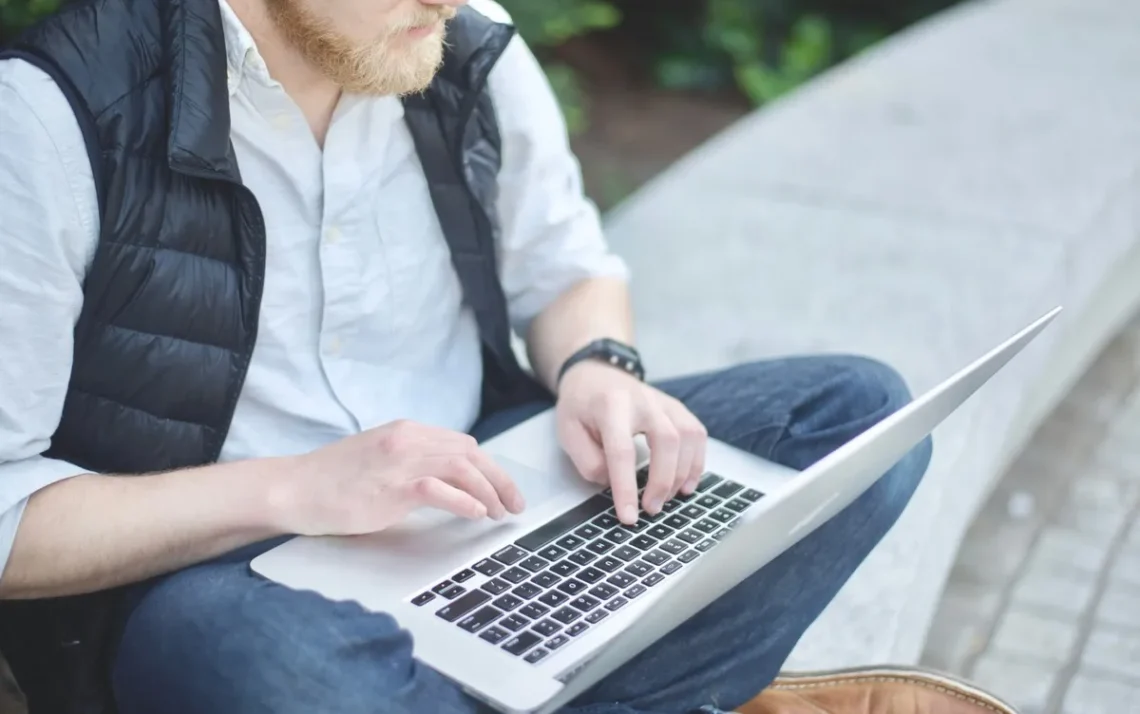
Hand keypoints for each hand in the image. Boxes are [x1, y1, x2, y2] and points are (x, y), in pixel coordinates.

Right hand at [270, 420, 525, 535]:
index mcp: (407, 431)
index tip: (505, 491)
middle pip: (470, 454)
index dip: (490, 468)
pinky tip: (477, 514)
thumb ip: (414, 463)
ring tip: (500, 513)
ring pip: (461, 467)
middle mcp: (407, 440)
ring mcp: (398, 462)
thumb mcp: (381, 461)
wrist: (293, 488)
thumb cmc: (334, 481)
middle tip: (515, 506)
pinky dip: (463, 501)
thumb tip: (452, 483)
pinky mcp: (389, 487)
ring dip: (488, 492)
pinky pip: (437, 489)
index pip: (463, 445)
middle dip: (499, 480)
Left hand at [556, 362, 707, 523]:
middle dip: (662, 481)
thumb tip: (614, 483)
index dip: (626, 487)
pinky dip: (696, 462)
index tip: (628, 516)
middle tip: (651, 509)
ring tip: (667, 499)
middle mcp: (642, 400)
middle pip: (666, 440)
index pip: (622, 450)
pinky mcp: (677, 407)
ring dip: (682, 473)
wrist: (596, 373)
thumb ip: (588, 461)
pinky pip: (697, 434)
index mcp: (610, 405)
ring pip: (688, 436)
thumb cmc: (581, 406)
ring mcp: (664, 402)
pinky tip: (687, 484)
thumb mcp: (568, 432)